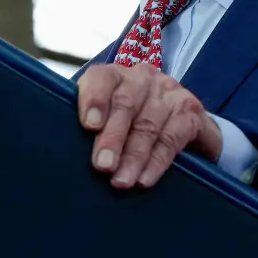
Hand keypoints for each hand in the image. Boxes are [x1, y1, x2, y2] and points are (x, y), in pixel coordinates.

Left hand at [77, 62, 222, 188]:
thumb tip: (66, 153)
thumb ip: (90, 128)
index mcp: (116, 76)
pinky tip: (145, 179)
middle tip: (102, 166)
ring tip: (120, 181)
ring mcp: (169, 91)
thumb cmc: (129, 127)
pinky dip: (158, 161)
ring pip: (149, 124)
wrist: (181, 128)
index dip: (94, 99)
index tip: (89, 126)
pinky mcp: (191, 111)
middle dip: (113, 138)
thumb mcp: (107, 121)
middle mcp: (142, 78)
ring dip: (134, 156)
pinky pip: (172, 138)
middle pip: (126, 104)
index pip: (101, 78)